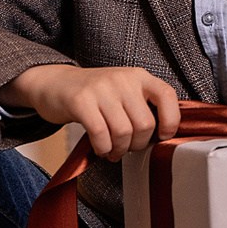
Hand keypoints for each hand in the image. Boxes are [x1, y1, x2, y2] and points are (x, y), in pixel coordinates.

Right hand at [3, 64, 177, 160]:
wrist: (55, 83)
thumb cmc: (95, 95)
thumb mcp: (124, 91)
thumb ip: (143, 106)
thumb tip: (163, 136)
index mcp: (138, 76)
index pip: (167, 96)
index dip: (171, 121)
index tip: (162, 136)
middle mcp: (122, 79)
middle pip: (145, 123)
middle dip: (138, 144)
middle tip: (128, 148)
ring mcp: (101, 88)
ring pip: (124, 132)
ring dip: (119, 150)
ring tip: (113, 151)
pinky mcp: (80, 101)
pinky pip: (101, 134)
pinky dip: (103, 148)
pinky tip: (101, 149)